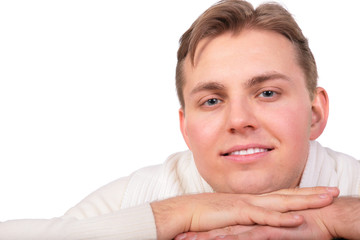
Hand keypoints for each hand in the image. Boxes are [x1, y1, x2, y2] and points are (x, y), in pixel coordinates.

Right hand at [151, 186, 338, 239]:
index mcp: (250, 200)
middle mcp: (252, 199)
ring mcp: (246, 205)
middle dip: (311, 193)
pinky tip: (298, 219)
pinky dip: (281, 217)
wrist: (182, 212)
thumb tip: (253, 224)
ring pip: (281, 202)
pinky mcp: (238, 213)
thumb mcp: (227, 217)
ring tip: (326, 200)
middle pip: (287, 194)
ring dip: (305, 201)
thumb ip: (242, 219)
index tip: (318, 193)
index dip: (301, 193)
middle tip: (333, 192)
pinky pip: (263, 216)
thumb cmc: (202, 217)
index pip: (281, 195)